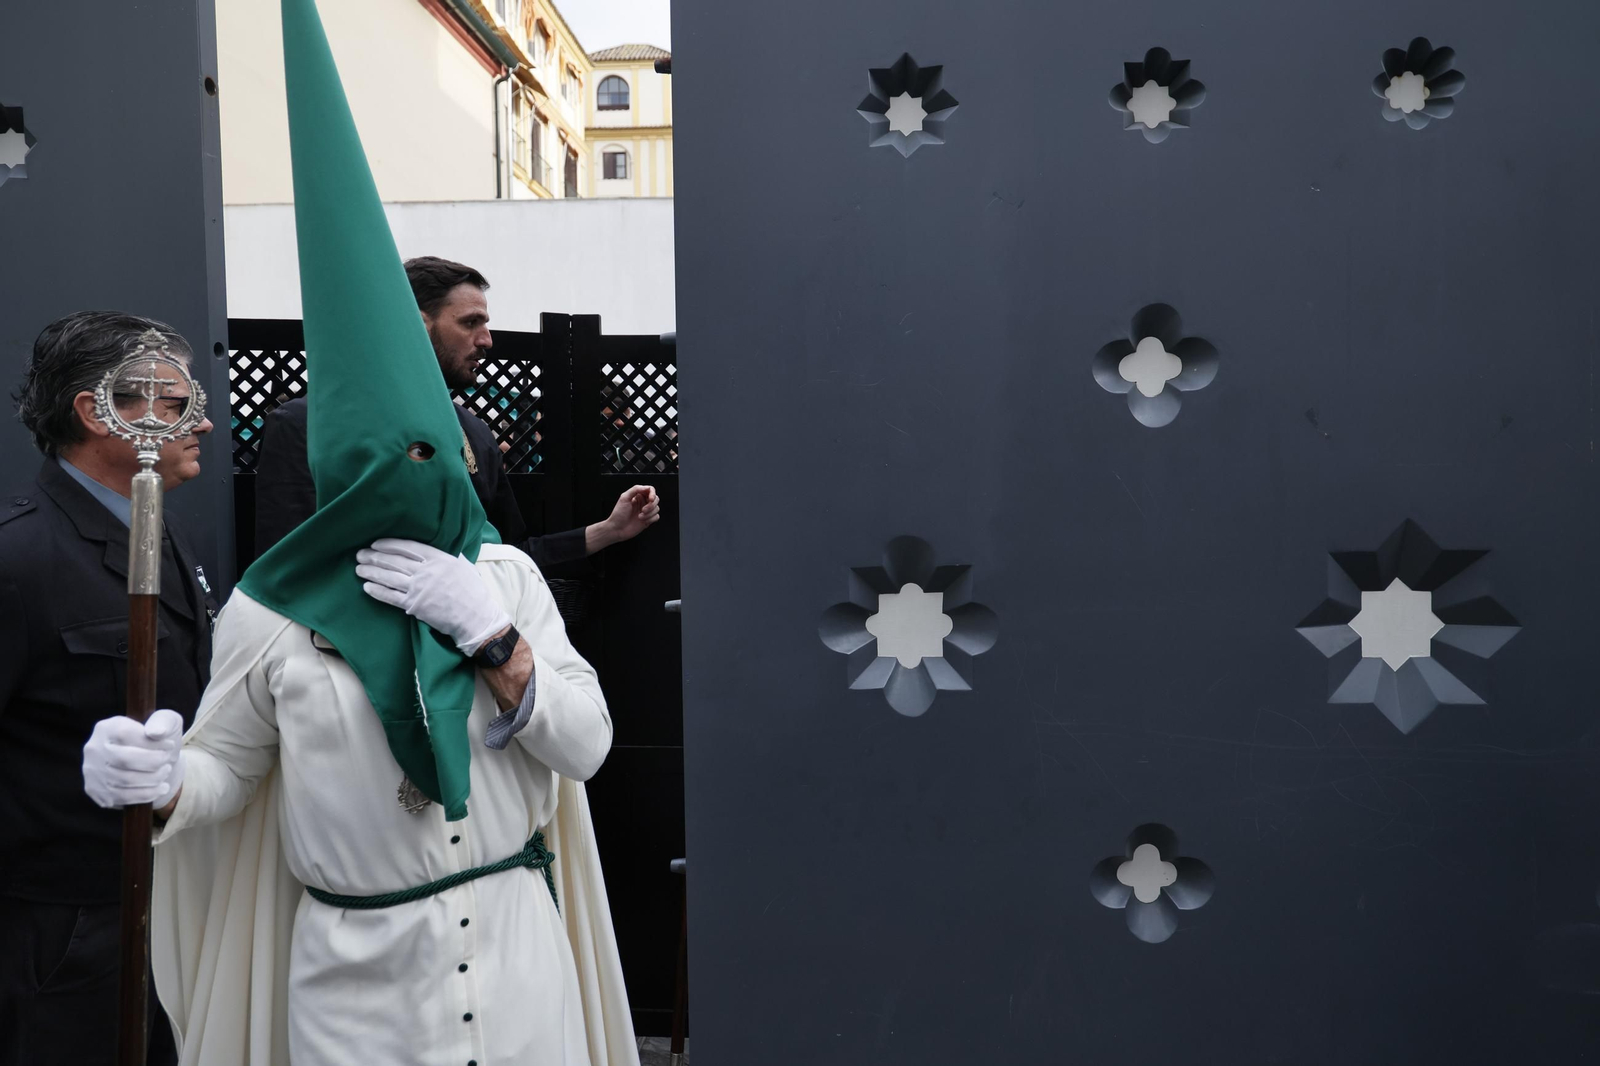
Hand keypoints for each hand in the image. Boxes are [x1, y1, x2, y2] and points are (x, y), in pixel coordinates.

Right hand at [82, 709, 184, 808]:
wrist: (143, 762)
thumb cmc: (154, 739)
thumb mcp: (163, 721)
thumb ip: (163, 721)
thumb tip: (157, 732)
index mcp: (107, 728)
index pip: (126, 734)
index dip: (151, 742)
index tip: (170, 746)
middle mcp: (94, 749)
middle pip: (124, 759)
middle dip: (153, 762)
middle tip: (168, 761)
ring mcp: (93, 771)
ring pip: (124, 780)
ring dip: (152, 779)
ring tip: (165, 772)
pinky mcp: (96, 791)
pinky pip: (122, 797)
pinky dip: (146, 794)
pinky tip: (160, 788)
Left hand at [356, 538, 510, 654]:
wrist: (476, 618)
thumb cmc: (473, 591)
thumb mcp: (464, 565)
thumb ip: (448, 556)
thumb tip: (435, 550)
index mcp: (439, 558)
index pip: (408, 547)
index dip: (389, 544)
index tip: (376, 544)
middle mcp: (426, 571)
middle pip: (394, 561)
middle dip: (374, 557)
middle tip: (360, 554)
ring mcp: (419, 589)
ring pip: (388, 577)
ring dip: (371, 572)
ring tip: (359, 569)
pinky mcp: (414, 606)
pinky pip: (390, 596)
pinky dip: (377, 591)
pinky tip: (367, 587)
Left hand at [589, 486, 660, 552]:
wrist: (617, 529)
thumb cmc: (618, 514)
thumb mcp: (624, 498)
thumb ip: (635, 489)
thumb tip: (646, 487)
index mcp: (638, 496)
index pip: (650, 490)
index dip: (653, 494)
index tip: (650, 499)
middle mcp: (643, 503)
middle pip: (656, 499)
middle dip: (651, 505)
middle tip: (643, 510)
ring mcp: (646, 512)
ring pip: (657, 508)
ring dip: (649, 513)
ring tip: (639, 517)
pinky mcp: (648, 520)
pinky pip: (656, 517)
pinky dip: (651, 519)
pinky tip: (643, 521)